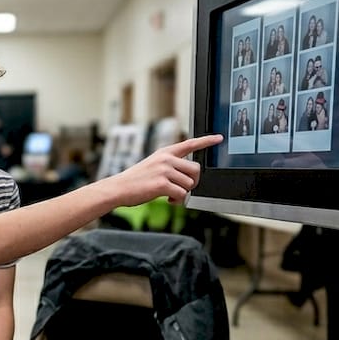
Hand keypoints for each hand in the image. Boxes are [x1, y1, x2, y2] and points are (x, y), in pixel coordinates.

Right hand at [104, 134, 222, 206]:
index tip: (219, 138)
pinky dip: (177, 201)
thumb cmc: (135, 180)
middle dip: (192, 182)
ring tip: (170, 195)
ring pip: (189, 184)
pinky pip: (182, 194)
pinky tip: (167, 200)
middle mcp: (166, 159)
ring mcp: (164, 170)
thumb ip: (170, 165)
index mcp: (165, 152)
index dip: (206, 141)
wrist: (118, 188)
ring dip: (182, 193)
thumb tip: (189, 177)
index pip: (190, 144)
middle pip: (195, 170)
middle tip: (182, 188)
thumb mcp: (153, 165)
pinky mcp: (162, 184)